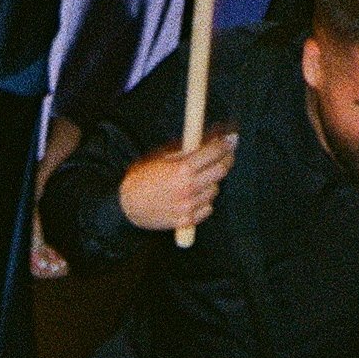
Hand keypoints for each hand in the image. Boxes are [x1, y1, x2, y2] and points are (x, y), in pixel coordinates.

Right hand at [117, 129, 235, 235]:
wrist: (128, 203)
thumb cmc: (145, 176)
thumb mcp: (165, 155)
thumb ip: (189, 148)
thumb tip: (213, 137)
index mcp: (182, 169)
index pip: (214, 152)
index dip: (225, 143)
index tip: (230, 139)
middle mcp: (188, 188)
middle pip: (221, 171)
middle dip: (226, 159)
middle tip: (226, 154)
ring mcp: (188, 206)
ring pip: (214, 190)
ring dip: (212, 182)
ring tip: (200, 178)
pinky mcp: (186, 220)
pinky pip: (207, 209)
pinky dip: (205, 202)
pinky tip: (195, 196)